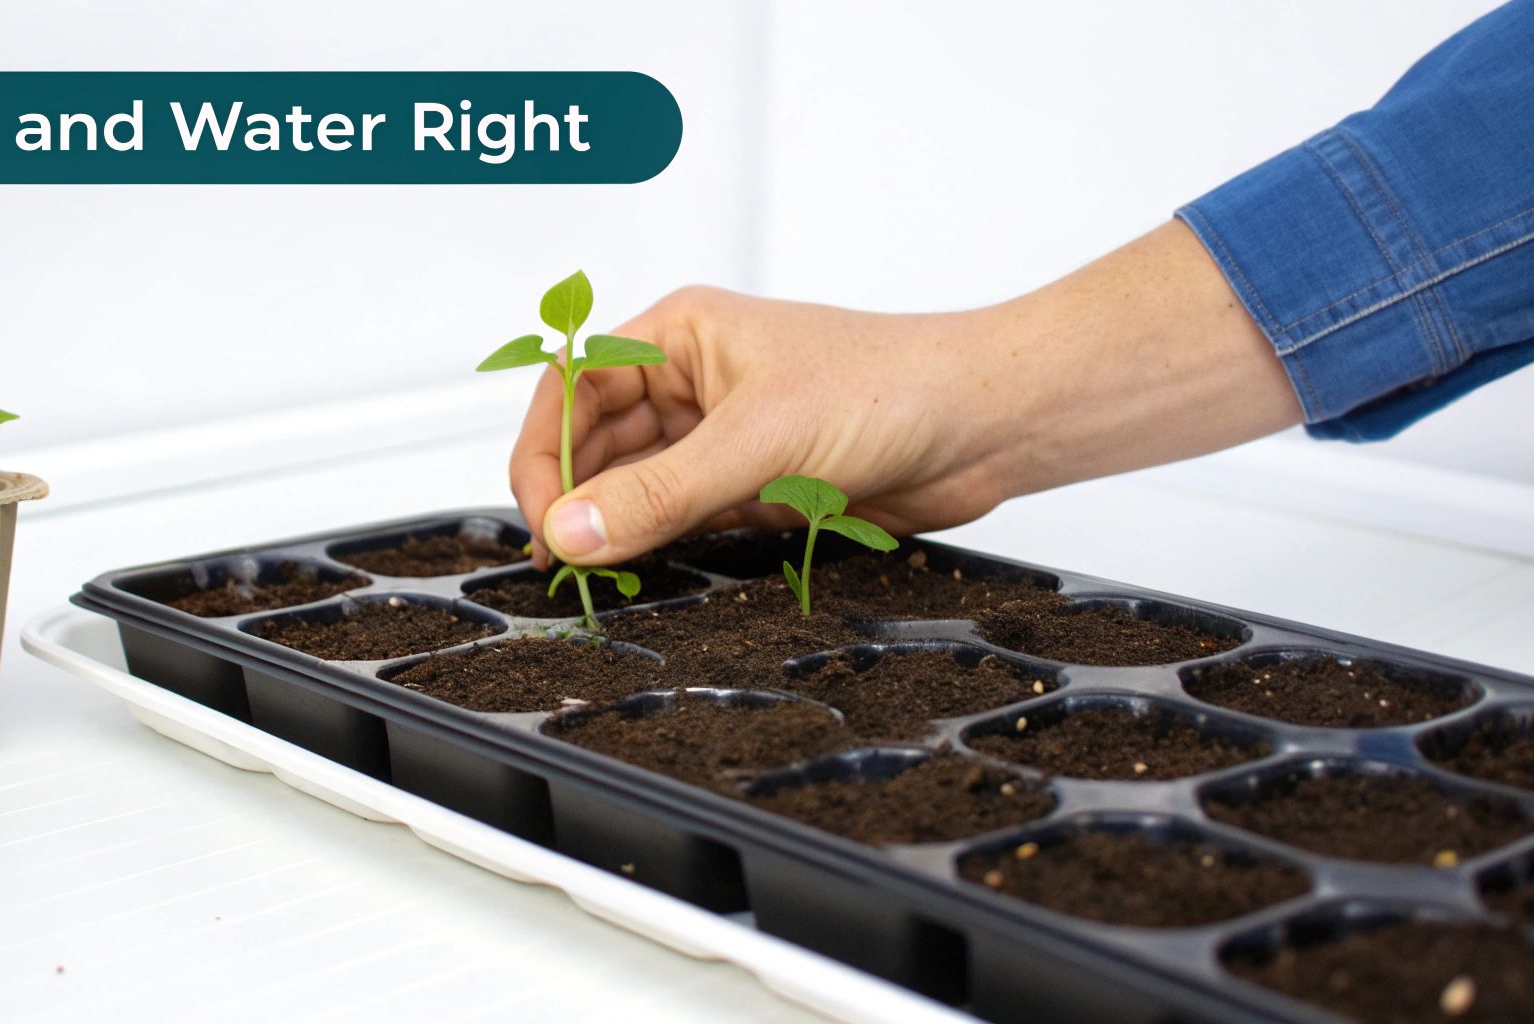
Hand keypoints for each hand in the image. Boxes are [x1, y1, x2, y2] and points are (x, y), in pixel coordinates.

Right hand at [510, 220, 1303, 568]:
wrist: (986, 425)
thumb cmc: (894, 385)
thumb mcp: (759, 441)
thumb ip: (662, 492)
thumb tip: (574, 531)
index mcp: (681, 335)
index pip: (573, 386)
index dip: (547, 450)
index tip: (547, 518)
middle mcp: (694, 382)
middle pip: (598, 443)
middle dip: (580, 499)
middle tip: (571, 563)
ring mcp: (725, 438)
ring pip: (641, 488)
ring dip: (625, 531)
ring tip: (610, 577)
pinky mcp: (757, 488)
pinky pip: (687, 521)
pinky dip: (669, 550)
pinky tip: (660, 576)